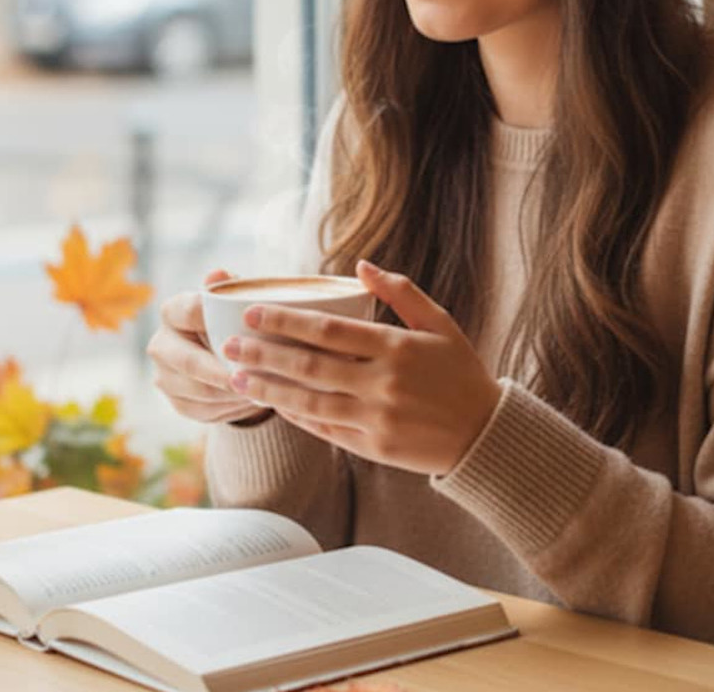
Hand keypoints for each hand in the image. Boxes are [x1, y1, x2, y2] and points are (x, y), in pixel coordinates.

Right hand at [146, 269, 266, 424]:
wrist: (226, 355)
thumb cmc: (234, 319)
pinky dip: (231, 406)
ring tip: (261, 388)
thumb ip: (229, 288)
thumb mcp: (235, 301)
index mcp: (172, 311)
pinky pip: (204, 409)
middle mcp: (161, 344)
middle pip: (188, 361)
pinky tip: (252, 399)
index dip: (215, 320)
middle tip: (252, 374)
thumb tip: (219, 273)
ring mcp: (165, 377)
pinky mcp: (178, 404)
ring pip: (198, 390)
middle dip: (221, 370)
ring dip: (230, 391)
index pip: (190, 311)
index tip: (245, 330)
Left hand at [221, 260, 501, 475]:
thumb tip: (361, 266)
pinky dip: (296, 416)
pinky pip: (324, 430)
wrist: (483, 434)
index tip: (254, 312)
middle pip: (310, 366)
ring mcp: (376, 419)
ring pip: (309, 403)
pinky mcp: (373, 448)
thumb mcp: (440, 323)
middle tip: (230, 345)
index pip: (329, 330)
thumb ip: (402, 292)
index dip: (287, 321)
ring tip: (237, 378)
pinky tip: (274, 403)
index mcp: (397, 347)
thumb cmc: (460, 371)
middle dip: (264, 354)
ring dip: (269, 390)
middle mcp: (383, 384)